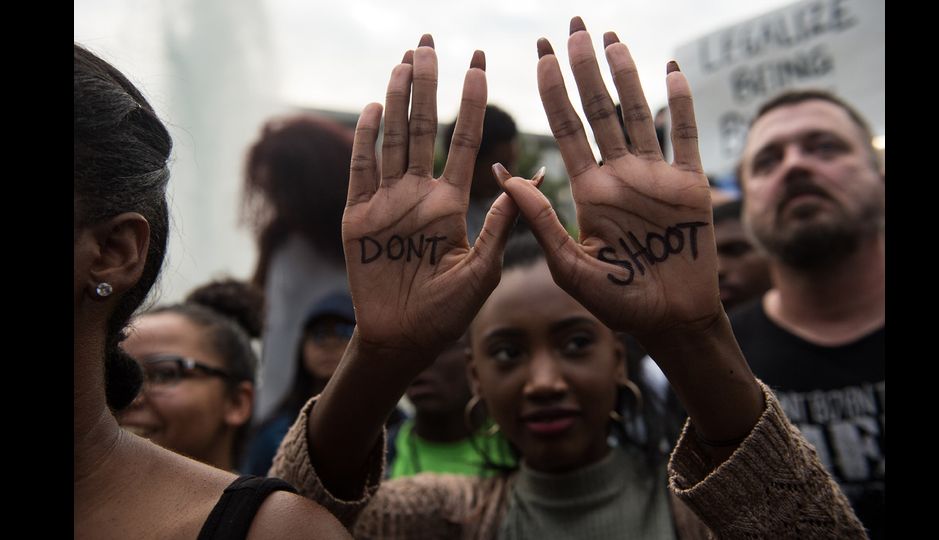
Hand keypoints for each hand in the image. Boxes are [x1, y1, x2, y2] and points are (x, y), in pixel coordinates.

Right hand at [343, 37, 517, 361]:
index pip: (464, 141)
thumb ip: (501, 226)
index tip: (478, 63)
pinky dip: (364, 140)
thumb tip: (528, 180)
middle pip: (424, 128)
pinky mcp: (357, 216)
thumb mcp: (482, 270)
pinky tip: (372, 108)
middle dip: (427, 85)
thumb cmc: (447, 313)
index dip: (470, 102)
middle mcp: (420, 194)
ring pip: (392, 140)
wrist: (402, 339)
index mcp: (451, 202)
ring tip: (404, 63)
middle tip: (430, 43)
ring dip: (397, 101)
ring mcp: (387, 202)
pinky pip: (360, 170)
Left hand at [500, 18, 720, 342]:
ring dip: (626, 75)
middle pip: (599, 110)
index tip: (541, 52)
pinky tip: (672, 69)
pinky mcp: (692, 186)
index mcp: (588, 191)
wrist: (670, 322)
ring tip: (612, 38)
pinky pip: (686, 137)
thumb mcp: (569, 264)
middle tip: (572, 25)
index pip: (566, 128)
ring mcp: (656, 177)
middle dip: (585, 68)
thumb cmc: (618, 303)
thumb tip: (503, 173)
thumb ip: (539, 220)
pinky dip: (682, 104)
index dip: (553, 90)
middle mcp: (619, 176)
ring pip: (639, 114)